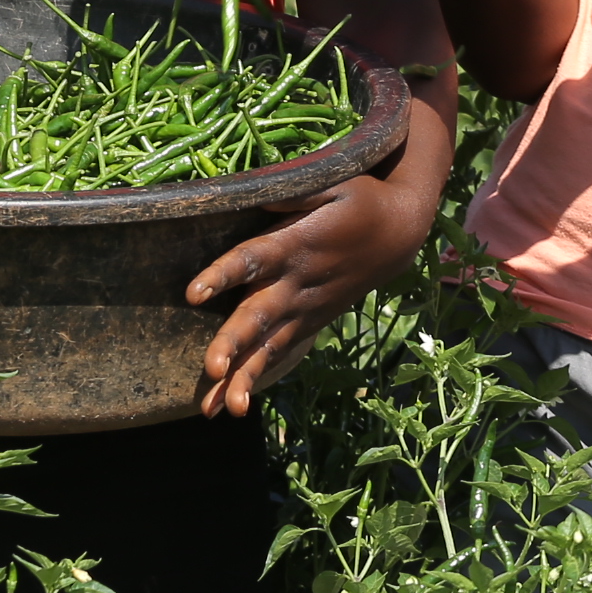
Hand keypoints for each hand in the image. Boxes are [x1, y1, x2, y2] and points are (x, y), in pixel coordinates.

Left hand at [186, 165, 436, 414]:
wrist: (399, 233)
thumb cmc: (357, 198)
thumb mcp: (328, 181)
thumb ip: (288, 191)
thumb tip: (249, 193)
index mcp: (295, 244)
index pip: (251, 260)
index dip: (222, 274)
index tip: (193, 293)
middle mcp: (297, 283)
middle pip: (258, 316)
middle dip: (233, 343)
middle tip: (211, 369)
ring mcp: (306, 308)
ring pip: (270, 347)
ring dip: (244, 378)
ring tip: (219, 410)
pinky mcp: (311, 322)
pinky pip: (281, 353)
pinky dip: (259, 377)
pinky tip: (234, 404)